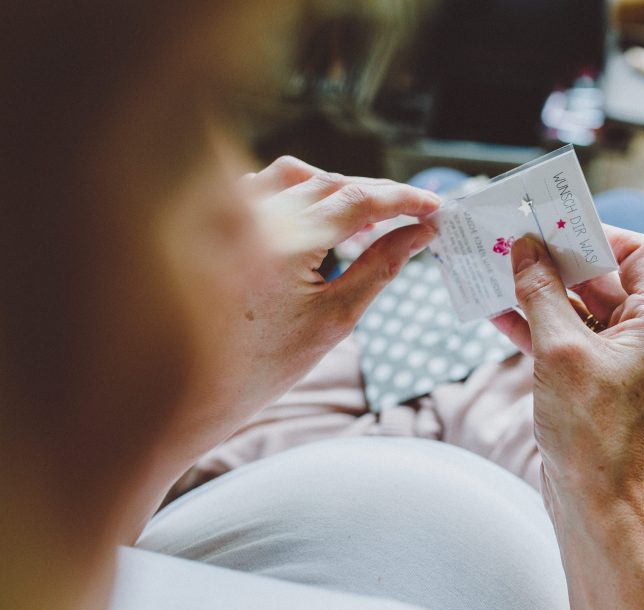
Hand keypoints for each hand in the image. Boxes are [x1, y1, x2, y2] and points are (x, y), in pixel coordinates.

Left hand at [168, 155, 439, 448]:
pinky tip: (315, 222)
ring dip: (339, 190)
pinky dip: (299, 191)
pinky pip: (264, 184)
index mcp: (283, 242)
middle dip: (377, 195)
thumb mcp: (336, 318)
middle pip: (332, 183)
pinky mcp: (212, 218)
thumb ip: (381, 266)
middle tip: (412, 214)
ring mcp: (226, 213)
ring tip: (364, 225)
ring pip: (298, 176)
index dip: (403, 200)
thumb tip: (421, 234)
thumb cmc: (266, 364)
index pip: (359, 201)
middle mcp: (251, 215)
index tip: (435, 207)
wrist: (195, 386)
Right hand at [491, 226, 643, 505]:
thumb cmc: (588, 429)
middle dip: (554, 258)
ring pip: (574, 307)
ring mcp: (613, 358)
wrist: (589, 499)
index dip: (596, 233)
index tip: (553, 223)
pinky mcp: (588, 378)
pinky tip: (494, 309)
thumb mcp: (559, 349)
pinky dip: (532, 323)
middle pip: (598, 277)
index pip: (634, 254)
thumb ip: (540, 292)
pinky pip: (561, 337)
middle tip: (513, 238)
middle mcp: (639, 336)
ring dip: (536, 290)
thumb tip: (524, 247)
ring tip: (496, 267)